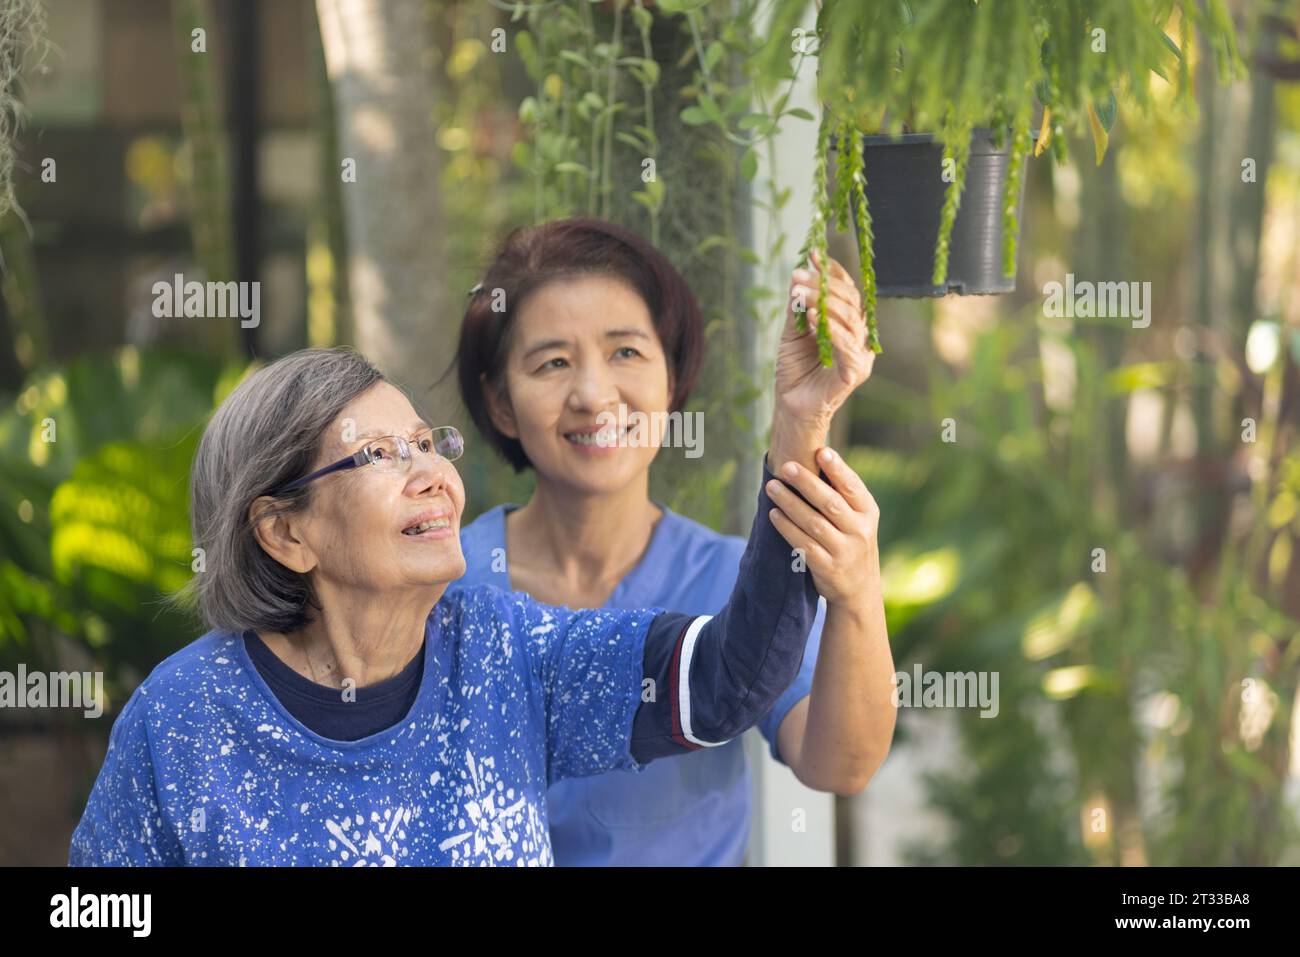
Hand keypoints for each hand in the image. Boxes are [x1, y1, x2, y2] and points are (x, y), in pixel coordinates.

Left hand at [766, 446, 879, 607]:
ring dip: (790, 503)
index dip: (838, 469)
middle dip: (807, 482)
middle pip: (830, 503)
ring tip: (771, 487)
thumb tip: (815, 456)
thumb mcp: (859, 520)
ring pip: (814, 523)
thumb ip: (842, 496)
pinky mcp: (827, 568)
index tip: (821, 451)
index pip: (853, 487)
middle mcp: (860, 531)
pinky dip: (787, 528)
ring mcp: (844, 551)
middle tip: (785, 466)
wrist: (859, 591)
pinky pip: (804, 544)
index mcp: (869, 513)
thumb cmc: (852, 543)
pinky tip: (774, 515)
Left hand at [774, 250, 875, 427]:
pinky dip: (830, 328)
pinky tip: (812, 317)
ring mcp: (861, 355)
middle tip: (798, 277)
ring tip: (799, 294)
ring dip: (824, 302)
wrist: (791, 405)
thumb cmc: (795, 369)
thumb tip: (797, 276)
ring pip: (850, 319)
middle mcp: (861, 337)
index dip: (833, 271)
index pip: (848, 291)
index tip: (812, 255)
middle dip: (824, 285)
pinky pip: (846, 345)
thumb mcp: (793, 332)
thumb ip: (798, 308)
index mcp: (850, 324)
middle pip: (850, 302)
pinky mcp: (855, 373)